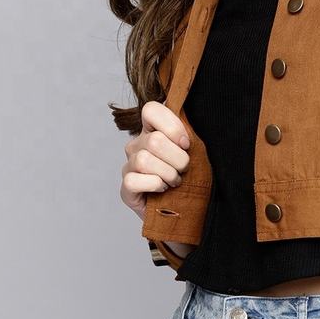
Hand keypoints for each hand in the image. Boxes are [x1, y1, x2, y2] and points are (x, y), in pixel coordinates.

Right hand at [120, 100, 190, 222]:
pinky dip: (154, 185)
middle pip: (154, 141)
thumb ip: (187, 135)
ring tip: (175, 181)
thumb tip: (184, 123)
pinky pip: (134, 180)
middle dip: (177, 158)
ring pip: (144, 160)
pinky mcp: (126, 188)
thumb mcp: (194, 152)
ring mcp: (129, 166)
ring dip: (167, 174)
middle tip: (184, 169)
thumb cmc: (190, 177)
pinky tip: (162, 189)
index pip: (151, 110)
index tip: (186, 144)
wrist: (185, 208)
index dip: (172, 126)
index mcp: (153, 130)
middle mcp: (137, 145)